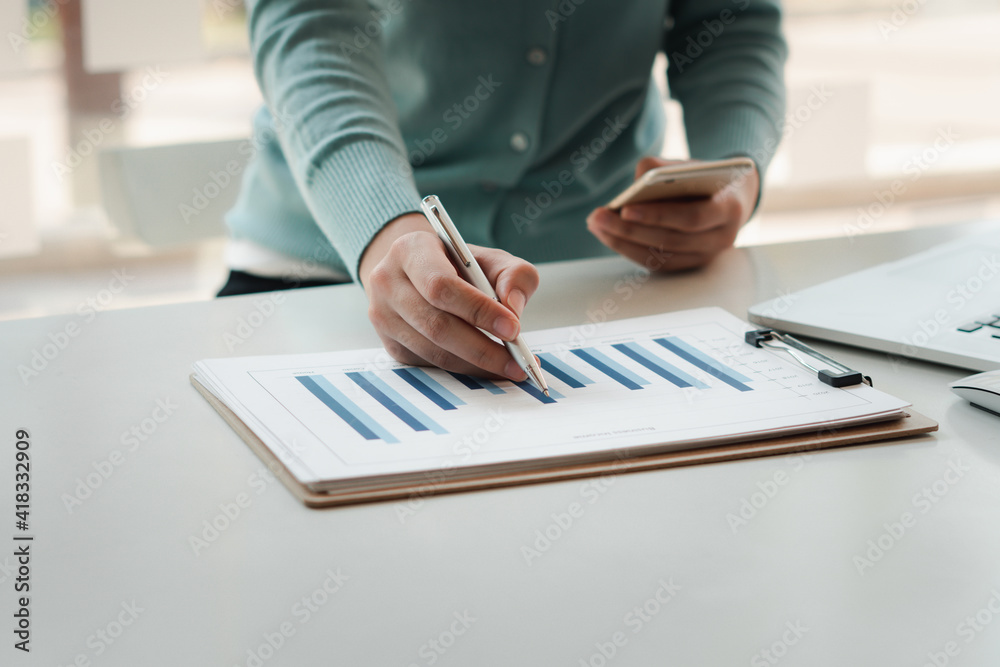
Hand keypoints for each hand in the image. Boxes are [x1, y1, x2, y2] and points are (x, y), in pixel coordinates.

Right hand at [359, 213, 540, 379]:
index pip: (442, 286)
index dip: (478, 310)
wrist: (420, 273)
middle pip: (436, 324)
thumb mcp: (491, 258)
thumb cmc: (458, 265)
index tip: (513, 328)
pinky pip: (429, 364)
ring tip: (509, 368)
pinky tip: (487, 368)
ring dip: (475, 364)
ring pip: (433, 350)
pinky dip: (463, 370)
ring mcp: (384, 316)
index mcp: (411, 250)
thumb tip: (513, 308)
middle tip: (517, 360)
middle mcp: (388, 282)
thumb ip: (513, 275)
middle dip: (482, 347)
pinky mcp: (390, 344)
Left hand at [587, 157, 759, 271]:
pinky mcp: (690, 264)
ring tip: (597, 225)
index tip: (625, 207)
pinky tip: (609, 235)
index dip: (658, 215)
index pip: (691, 218)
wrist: (732, 196)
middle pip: (671, 241)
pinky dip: (630, 250)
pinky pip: (657, 264)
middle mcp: (721, 238)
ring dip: (623, 242)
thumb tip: (635, 182)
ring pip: (661, 257)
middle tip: (598, 217)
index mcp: (729, 209)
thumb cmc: (707, 178)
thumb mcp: (691, 165)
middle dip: (630, 230)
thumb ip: (664, 168)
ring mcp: (707, 256)